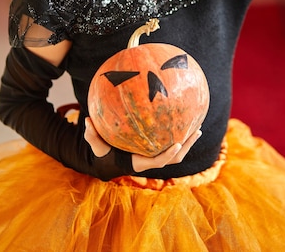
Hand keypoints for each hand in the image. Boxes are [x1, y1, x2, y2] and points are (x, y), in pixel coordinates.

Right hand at [85, 117, 201, 172]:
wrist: (108, 160)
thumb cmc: (104, 153)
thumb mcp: (96, 145)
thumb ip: (91, 135)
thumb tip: (86, 120)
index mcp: (140, 163)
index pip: (159, 162)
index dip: (169, 154)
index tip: (179, 143)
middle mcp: (151, 162)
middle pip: (175, 158)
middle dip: (187, 146)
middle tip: (197, 131)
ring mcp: (155, 156)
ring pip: (177, 153)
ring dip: (189, 142)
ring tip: (198, 127)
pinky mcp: (157, 150)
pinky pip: (172, 145)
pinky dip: (181, 136)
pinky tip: (186, 121)